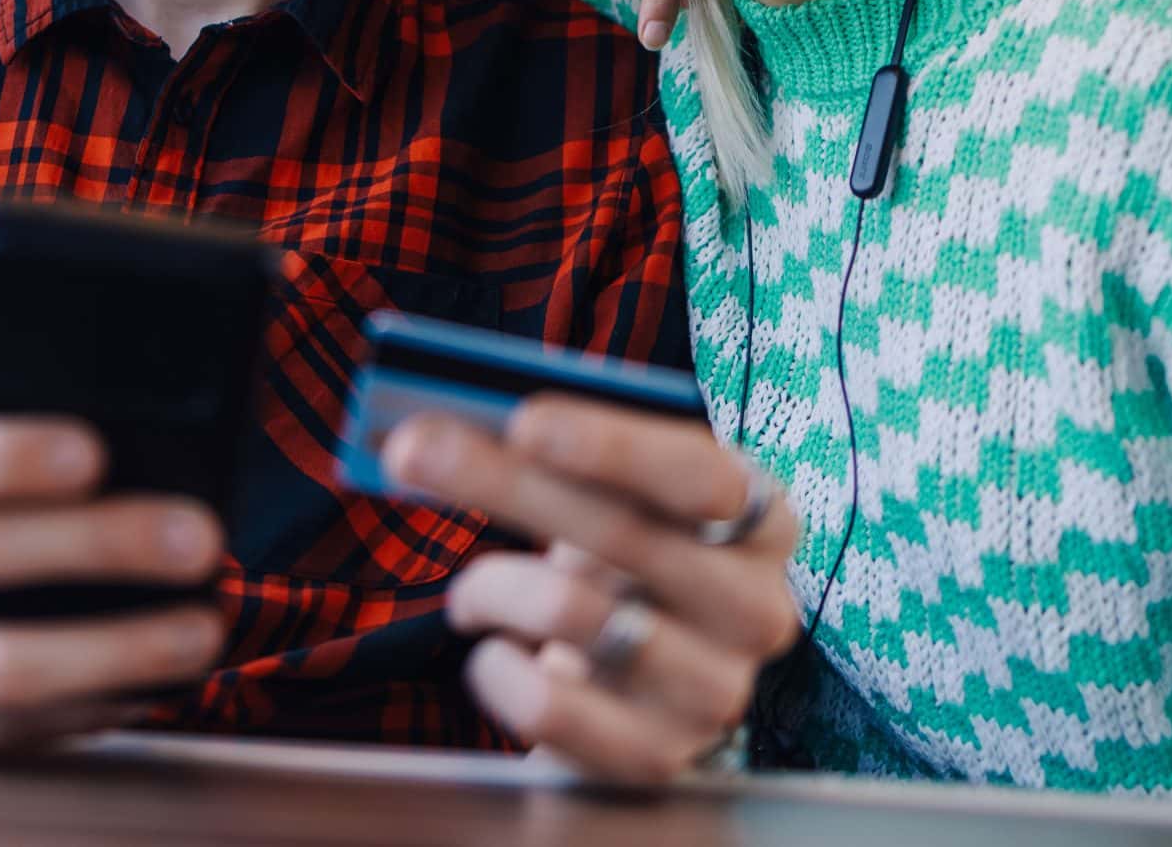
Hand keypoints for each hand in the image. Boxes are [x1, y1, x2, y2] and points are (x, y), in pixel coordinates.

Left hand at [383, 396, 800, 783]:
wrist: (643, 684)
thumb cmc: (623, 560)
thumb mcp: (620, 498)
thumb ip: (564, 454)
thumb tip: (446, 418)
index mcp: (762, 519)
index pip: (700, 474)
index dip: (614, 446)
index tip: (523, 421)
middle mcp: (756, 607)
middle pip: (623, 534)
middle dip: (502, 482)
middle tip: (409, 451)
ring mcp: (715, 690)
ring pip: (571, 614)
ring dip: (489, 586)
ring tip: (470, 592)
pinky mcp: (658, 755)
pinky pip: (545, 706)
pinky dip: (493, 669)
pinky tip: (493, 652)